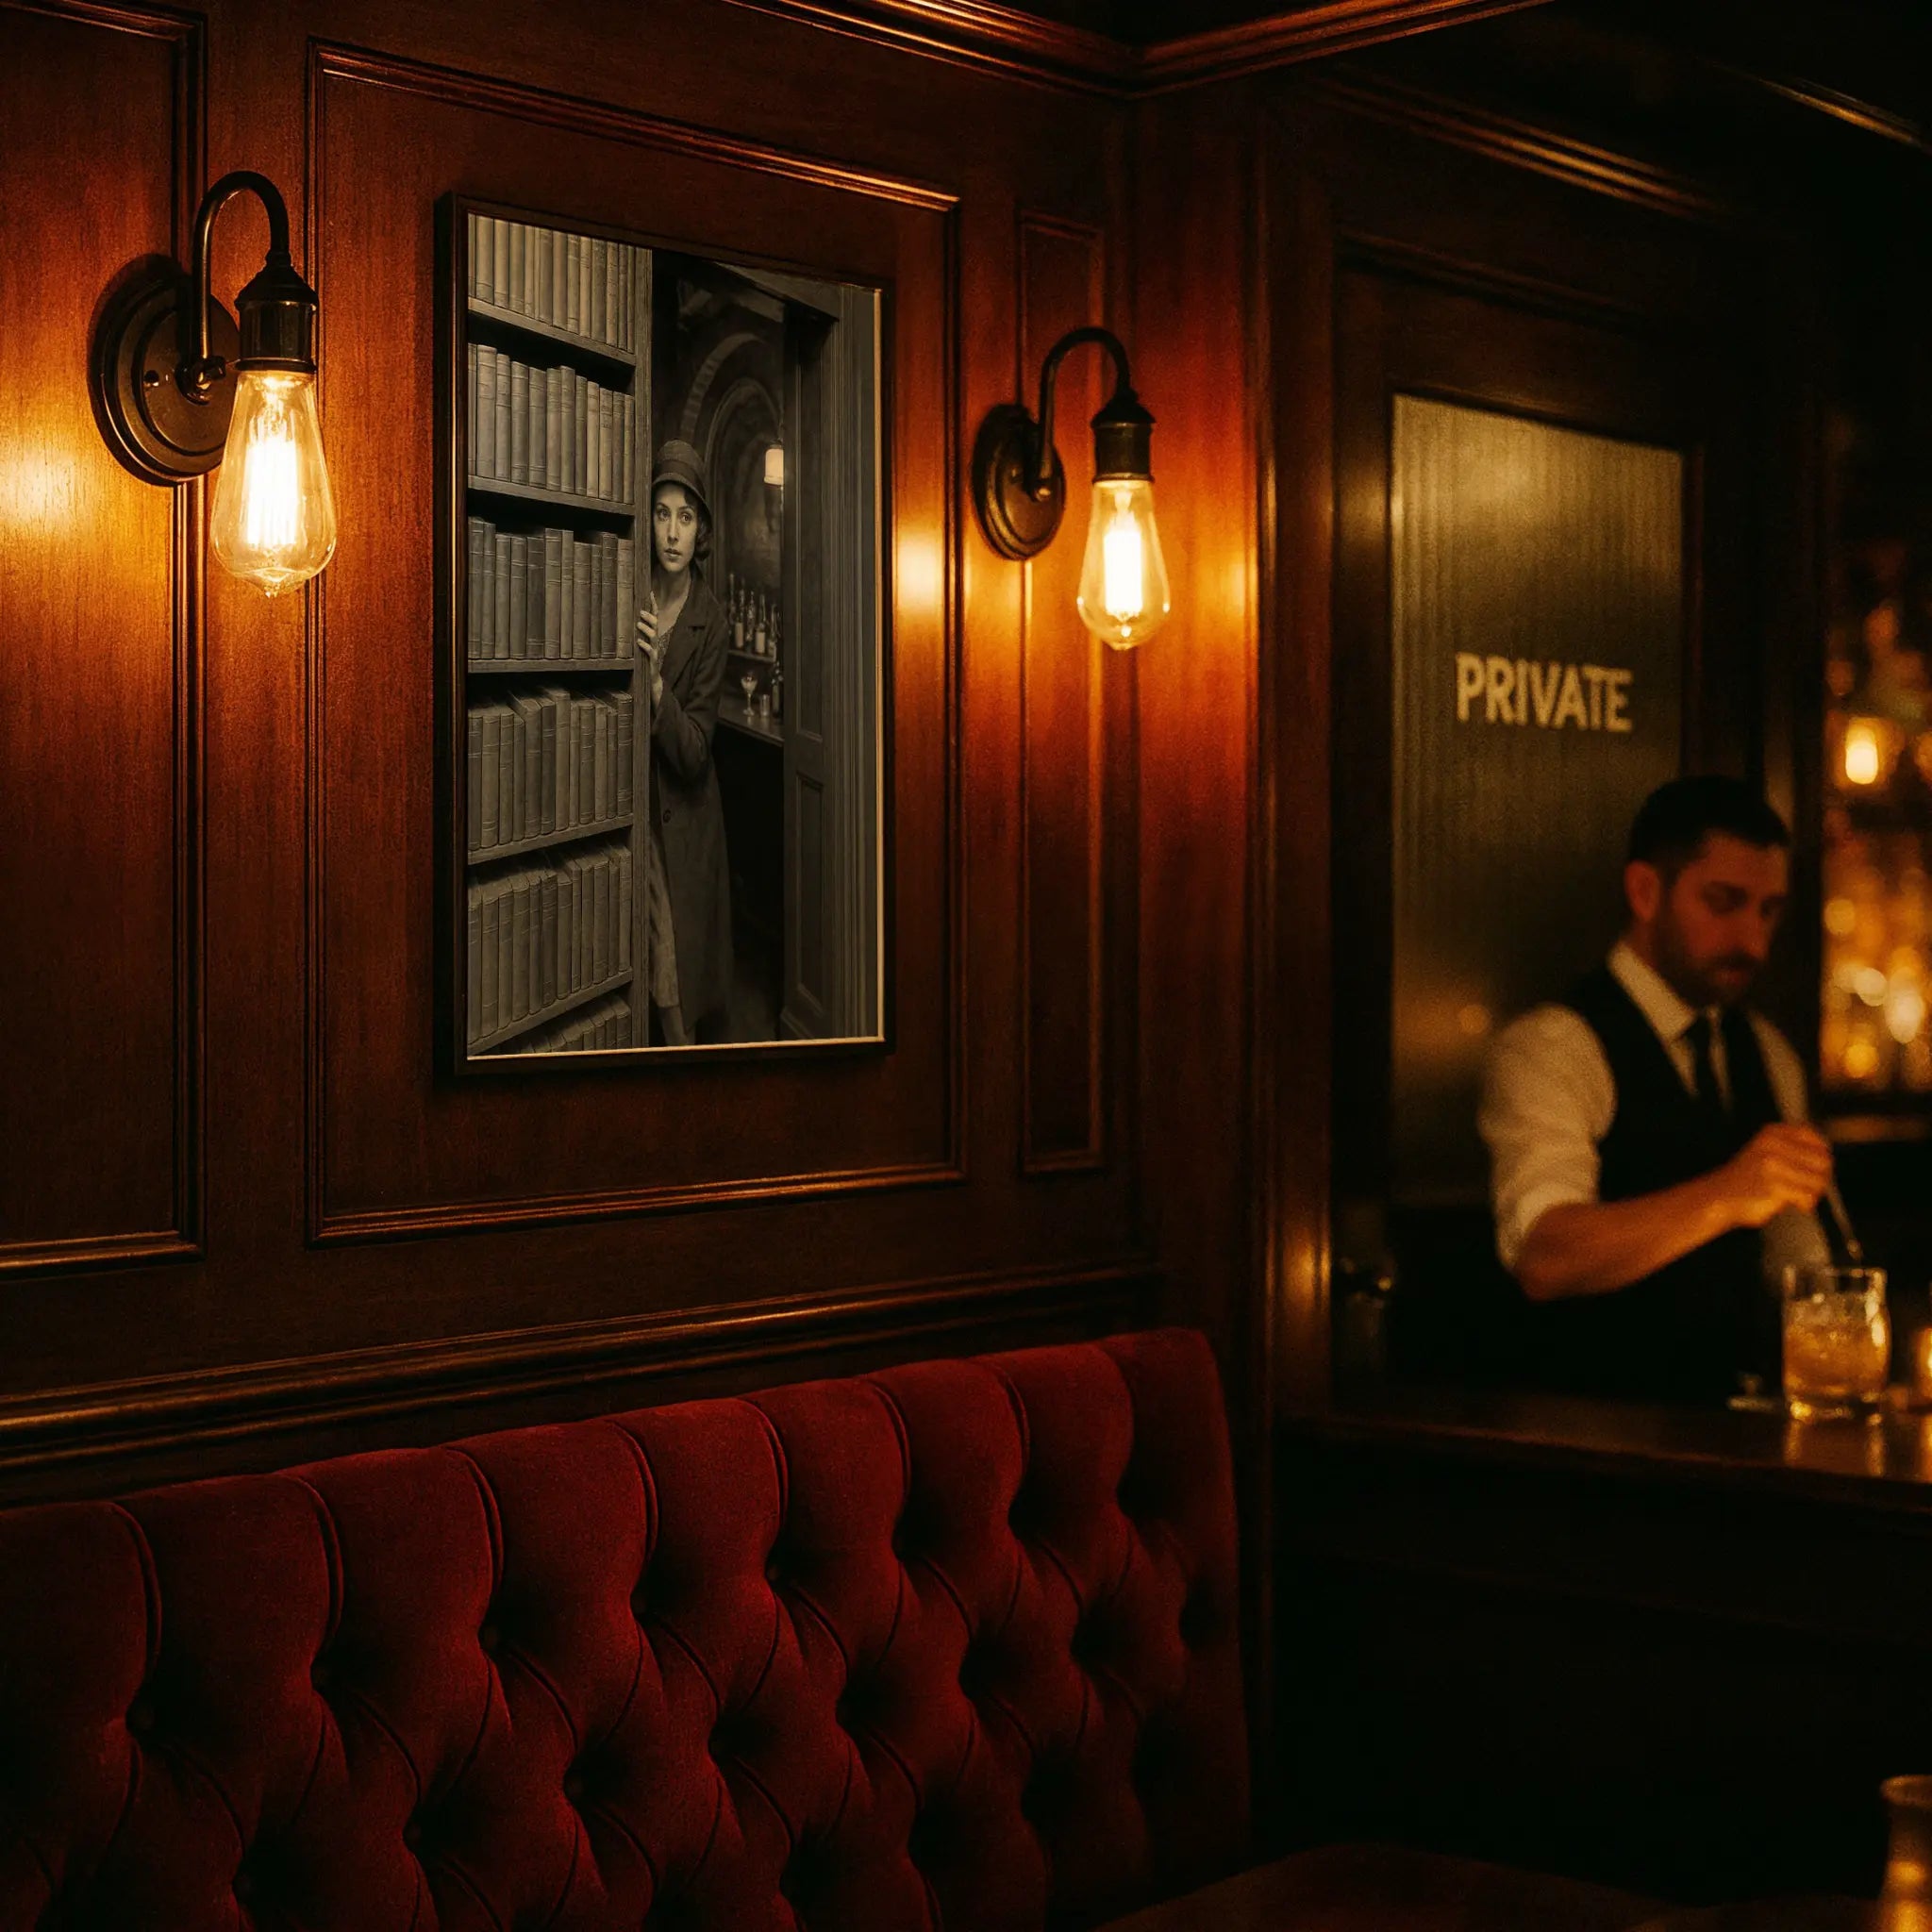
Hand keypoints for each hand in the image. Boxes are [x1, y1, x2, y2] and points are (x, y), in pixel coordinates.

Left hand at [635, 606, 664, 703]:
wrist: (653, 680)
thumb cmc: (646, 661)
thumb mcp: (642, 644)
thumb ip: (638, 633)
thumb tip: (626, 618)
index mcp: (653, 636)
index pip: (656, 617)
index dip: (654, 605)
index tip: (651, 593)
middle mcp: (656, 641)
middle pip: (656, 625)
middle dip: (649, 617)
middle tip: (640, 611)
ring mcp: (655, 651)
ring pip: (654, 636)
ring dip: (646, 629)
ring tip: (638, 624)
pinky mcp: (653, 661)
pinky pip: (650, 652)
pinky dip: (644, 646)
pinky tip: (638, 642)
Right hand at [1712, 1123, 1833, 1228]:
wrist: (1719, 1196)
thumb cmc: (1748, 1177)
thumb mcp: (1765, 1150)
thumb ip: (1792, 1147)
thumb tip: (1826, 1156)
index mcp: (1771, 1134)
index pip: (1813, 1136)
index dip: (1821, 1152)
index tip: (1817, 1165)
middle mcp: (1772, 1146)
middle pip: (1822, 1159)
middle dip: (1820, 1175)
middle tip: (1810, 1185)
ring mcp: (1773, 1166)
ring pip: (1818, 1179)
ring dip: (1814, 1192)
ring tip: (1802, 1195)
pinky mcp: (1774, 1187)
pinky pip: (1807, 1195)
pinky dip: (1805, 1203)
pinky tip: (1796, 1203)